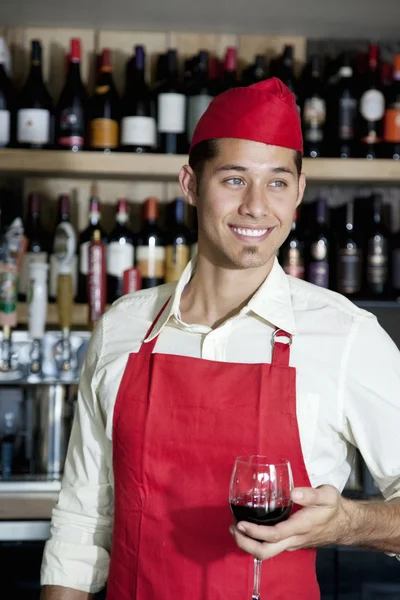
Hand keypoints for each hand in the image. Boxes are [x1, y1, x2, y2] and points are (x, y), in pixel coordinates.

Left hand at [229, 485, 349, 560]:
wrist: (346, 524)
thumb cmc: (335, 508)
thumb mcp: (327, 495)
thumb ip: (311, 494)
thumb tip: (293, 492)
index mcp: (300, 527)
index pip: (273, 535)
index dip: (254, 531)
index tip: (240, 523)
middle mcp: (294, 539)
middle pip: (265, 552)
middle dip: (245, 544)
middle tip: (232, 529)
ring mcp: (292, 543)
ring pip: (267, 552)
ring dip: (248, 543)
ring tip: (236, 528)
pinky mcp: (291, 542)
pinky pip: (271, 547)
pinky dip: (257, 540)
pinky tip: (250, 528)